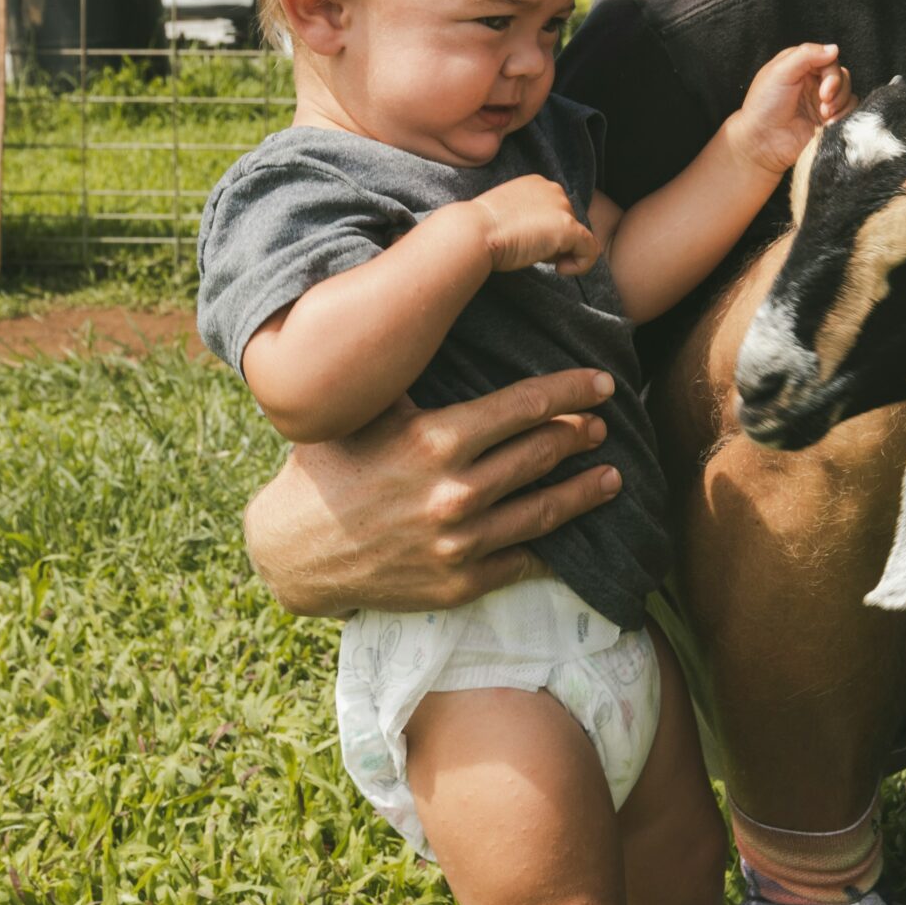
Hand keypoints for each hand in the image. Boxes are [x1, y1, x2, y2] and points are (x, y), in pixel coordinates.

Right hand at [238, 370, 624, 615]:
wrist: (293, 552)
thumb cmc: (330, 469)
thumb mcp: (367, 414)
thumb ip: (413, 379)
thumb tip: (447, 321)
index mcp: (435, 439)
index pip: (525, 407)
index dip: (571, 391)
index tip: (602, 383)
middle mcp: (454, 491)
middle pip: (541, 455)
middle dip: (580, 436)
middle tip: (603, 426)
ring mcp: (460, 542)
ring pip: (545, 511)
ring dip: (585, 491)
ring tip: (612, 477)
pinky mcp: (459, 583)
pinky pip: (522, 561)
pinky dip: (555, 548)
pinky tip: (574, 536)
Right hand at [468, 175, 598, 274]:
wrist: (473, 233)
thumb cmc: (482, 229)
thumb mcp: (507, 215)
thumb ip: (529, 218)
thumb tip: (545, 240)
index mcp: (537, 183)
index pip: (555, 211)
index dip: (545, 232)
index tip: (526, 243)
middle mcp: (553, 189)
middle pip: (568, 223)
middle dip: (554, 242)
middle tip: (529, 251)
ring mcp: (561, 207)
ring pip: (579, 238)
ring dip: (562, 253)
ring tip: (536, 257)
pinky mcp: (568, 226)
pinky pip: (590, 250)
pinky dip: (581, 265)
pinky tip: (560, 270)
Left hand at [727, 42, 852, 174]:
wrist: (762, 142)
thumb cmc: (764, 106)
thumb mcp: (779, 72)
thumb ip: (806, 55)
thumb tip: (834, 48)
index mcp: (799, 66)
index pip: (828, 58)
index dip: (831, 72)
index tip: (824, 89)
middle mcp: (812, 82)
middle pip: (841, 75)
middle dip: (837, 88)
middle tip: (824, 101)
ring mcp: (821, 102)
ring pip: (848, 92)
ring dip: (841, 103)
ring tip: (824, 115)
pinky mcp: (828, 120)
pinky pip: (850, 111)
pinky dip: (845, 115)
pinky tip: (829, 124)